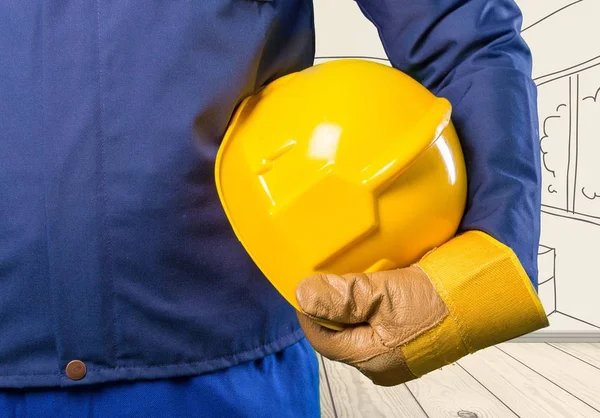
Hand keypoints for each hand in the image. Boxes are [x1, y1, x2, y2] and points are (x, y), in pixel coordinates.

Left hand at [295, 231, 549, 386]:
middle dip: (331, 305)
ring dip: (350, 300)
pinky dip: (369, 300)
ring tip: (349, 276)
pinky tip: (373, 280)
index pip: (323, 339)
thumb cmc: (440, 302)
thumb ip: (343, 297)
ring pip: (359, 323)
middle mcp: (382, 358)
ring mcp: (397, 346)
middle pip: (340, 331)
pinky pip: (377, 317)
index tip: (305, 286)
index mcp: (373, 359)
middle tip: (327, 276)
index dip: (310, 312)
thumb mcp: (385, 295)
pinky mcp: (409, 332)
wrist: (488, 295)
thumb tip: (304, 295)